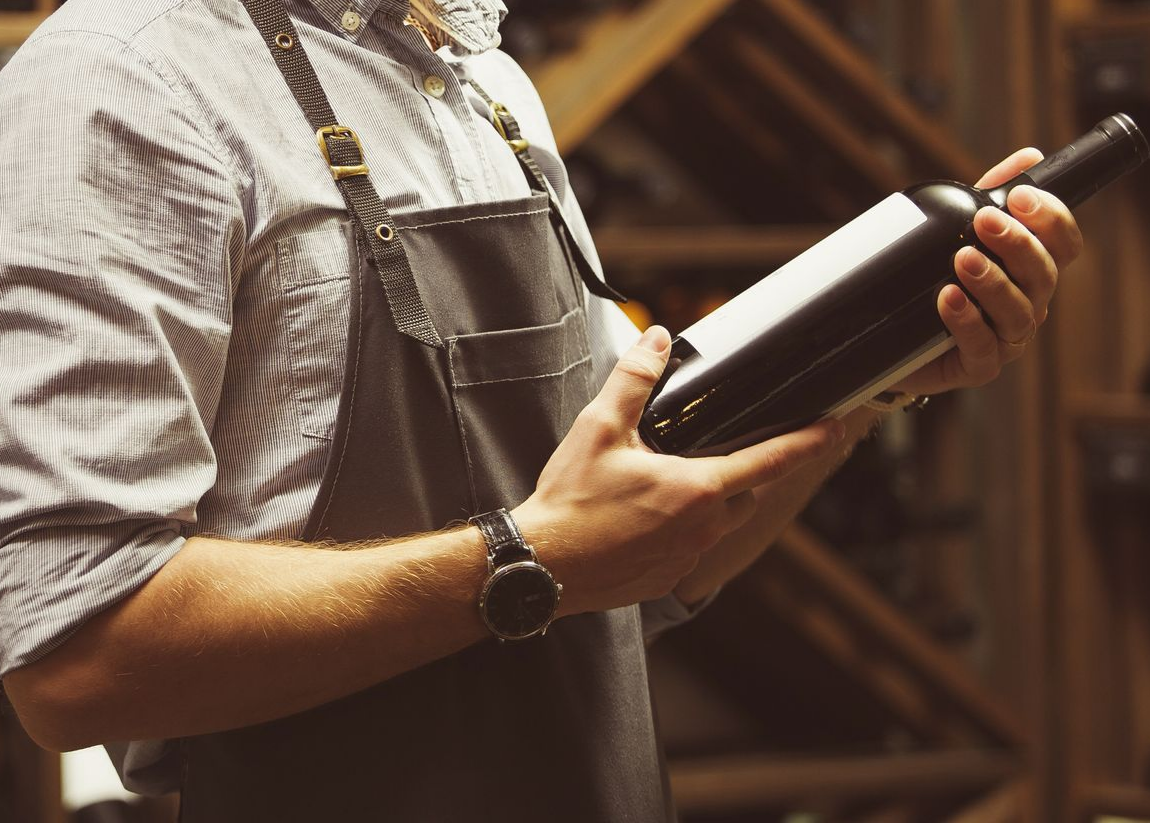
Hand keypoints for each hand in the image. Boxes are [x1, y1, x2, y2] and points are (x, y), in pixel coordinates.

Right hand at [513, 325, 844, 616]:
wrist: (541, 567)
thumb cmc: (571, 502)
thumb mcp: (600, 428)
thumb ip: (634, 380)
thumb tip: (655, 339)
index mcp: (696, 489)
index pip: (770, 461)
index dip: (807, 442)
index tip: (834, 428)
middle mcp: (702, 528)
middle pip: (744, 493)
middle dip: (741, 472)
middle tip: (716, 452)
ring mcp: (686, 559)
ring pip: (718, 523)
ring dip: (709, 502)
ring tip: (668, 485)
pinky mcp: (665, 579)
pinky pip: (689, 549)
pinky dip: (677, 530)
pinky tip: (641, 520)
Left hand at [892, 148, 1082, 395]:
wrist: (887, 342)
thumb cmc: (931, 285)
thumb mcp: (954, 235)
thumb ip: (987, 196)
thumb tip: (1029, 156)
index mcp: (1031, 272)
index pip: (1062, 245)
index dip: (1051, 220)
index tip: (1018, 197)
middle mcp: (1027, 305)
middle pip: (1043, 275)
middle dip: (1017, 244)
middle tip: (984, 221)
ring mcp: (1005, 339)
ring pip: (1017, 313)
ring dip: (992, 282)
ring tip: (962, 259)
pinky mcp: (977, 367)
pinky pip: (982, 348)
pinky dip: (966, 322)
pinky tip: (948, 299)